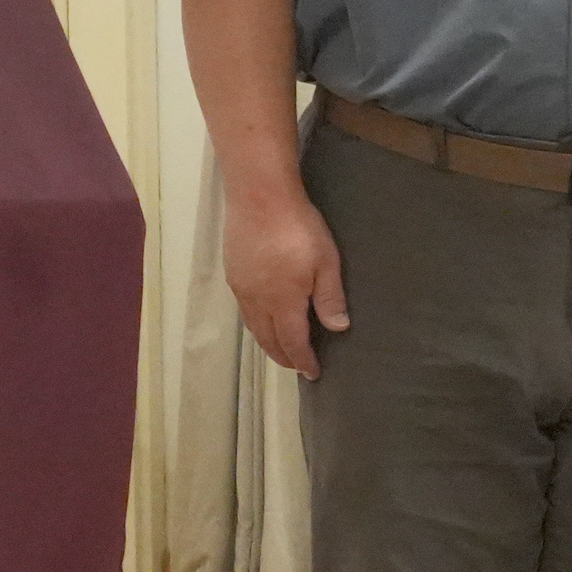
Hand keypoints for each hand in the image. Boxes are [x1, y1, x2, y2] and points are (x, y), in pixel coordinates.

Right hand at [225, 186, 348, 377]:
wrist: (259, 198)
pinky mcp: (232, 272)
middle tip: (297, 366)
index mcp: (282, 302)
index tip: (313, 373)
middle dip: (283, 356)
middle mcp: (257, 301)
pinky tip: (263, 320)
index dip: (303, 360)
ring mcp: (241, 287)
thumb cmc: (300, 229)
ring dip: (267, 342)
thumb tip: (338, 329)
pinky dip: (255, 324)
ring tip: (281, 350)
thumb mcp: (326, 263)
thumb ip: (330, 297)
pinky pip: (244, 310)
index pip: (293, 342)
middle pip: (268, 339)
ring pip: (253, 326)